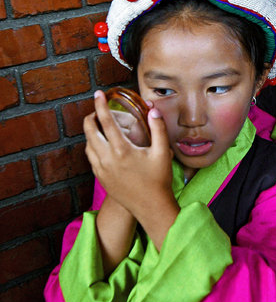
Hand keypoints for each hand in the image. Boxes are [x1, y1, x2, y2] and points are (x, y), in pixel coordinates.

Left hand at [84, 90, 174, 219]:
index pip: (106, 121)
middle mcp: (107, 159)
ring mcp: (102, 169)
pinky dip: (93, 146)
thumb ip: (158, 128)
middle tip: (97, 109)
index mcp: (122, 150)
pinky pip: (91, 157)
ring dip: (91, 132)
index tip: (98, 94)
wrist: (150, 207)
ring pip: (88, 144)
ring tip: (99, 126)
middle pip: (90, 131)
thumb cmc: (159, 180)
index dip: (101, 105)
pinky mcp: (101, 178)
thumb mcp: (162, 152)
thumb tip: (153, 110)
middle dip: (91, 117)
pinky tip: (101, 145)